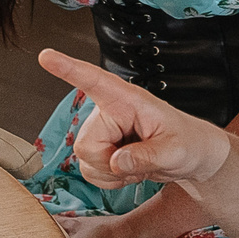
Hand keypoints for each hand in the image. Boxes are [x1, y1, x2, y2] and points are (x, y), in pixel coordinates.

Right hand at [37, 49, 233, 190]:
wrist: (191, 158)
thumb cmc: (188, 143)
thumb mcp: (175, 151)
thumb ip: (146, 156)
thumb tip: (116, 162)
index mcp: (127, 100)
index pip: (94, 81)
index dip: (68, 69)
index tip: (46, 57)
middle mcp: (108, 112)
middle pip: (86, 144)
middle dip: (110, 163)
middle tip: (140, 160)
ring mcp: (101, 131)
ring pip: (84, 161)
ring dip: (111, 173)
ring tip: (137, 163)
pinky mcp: (99, 149)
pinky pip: (88, 172)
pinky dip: (109, 180)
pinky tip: (128, 171)